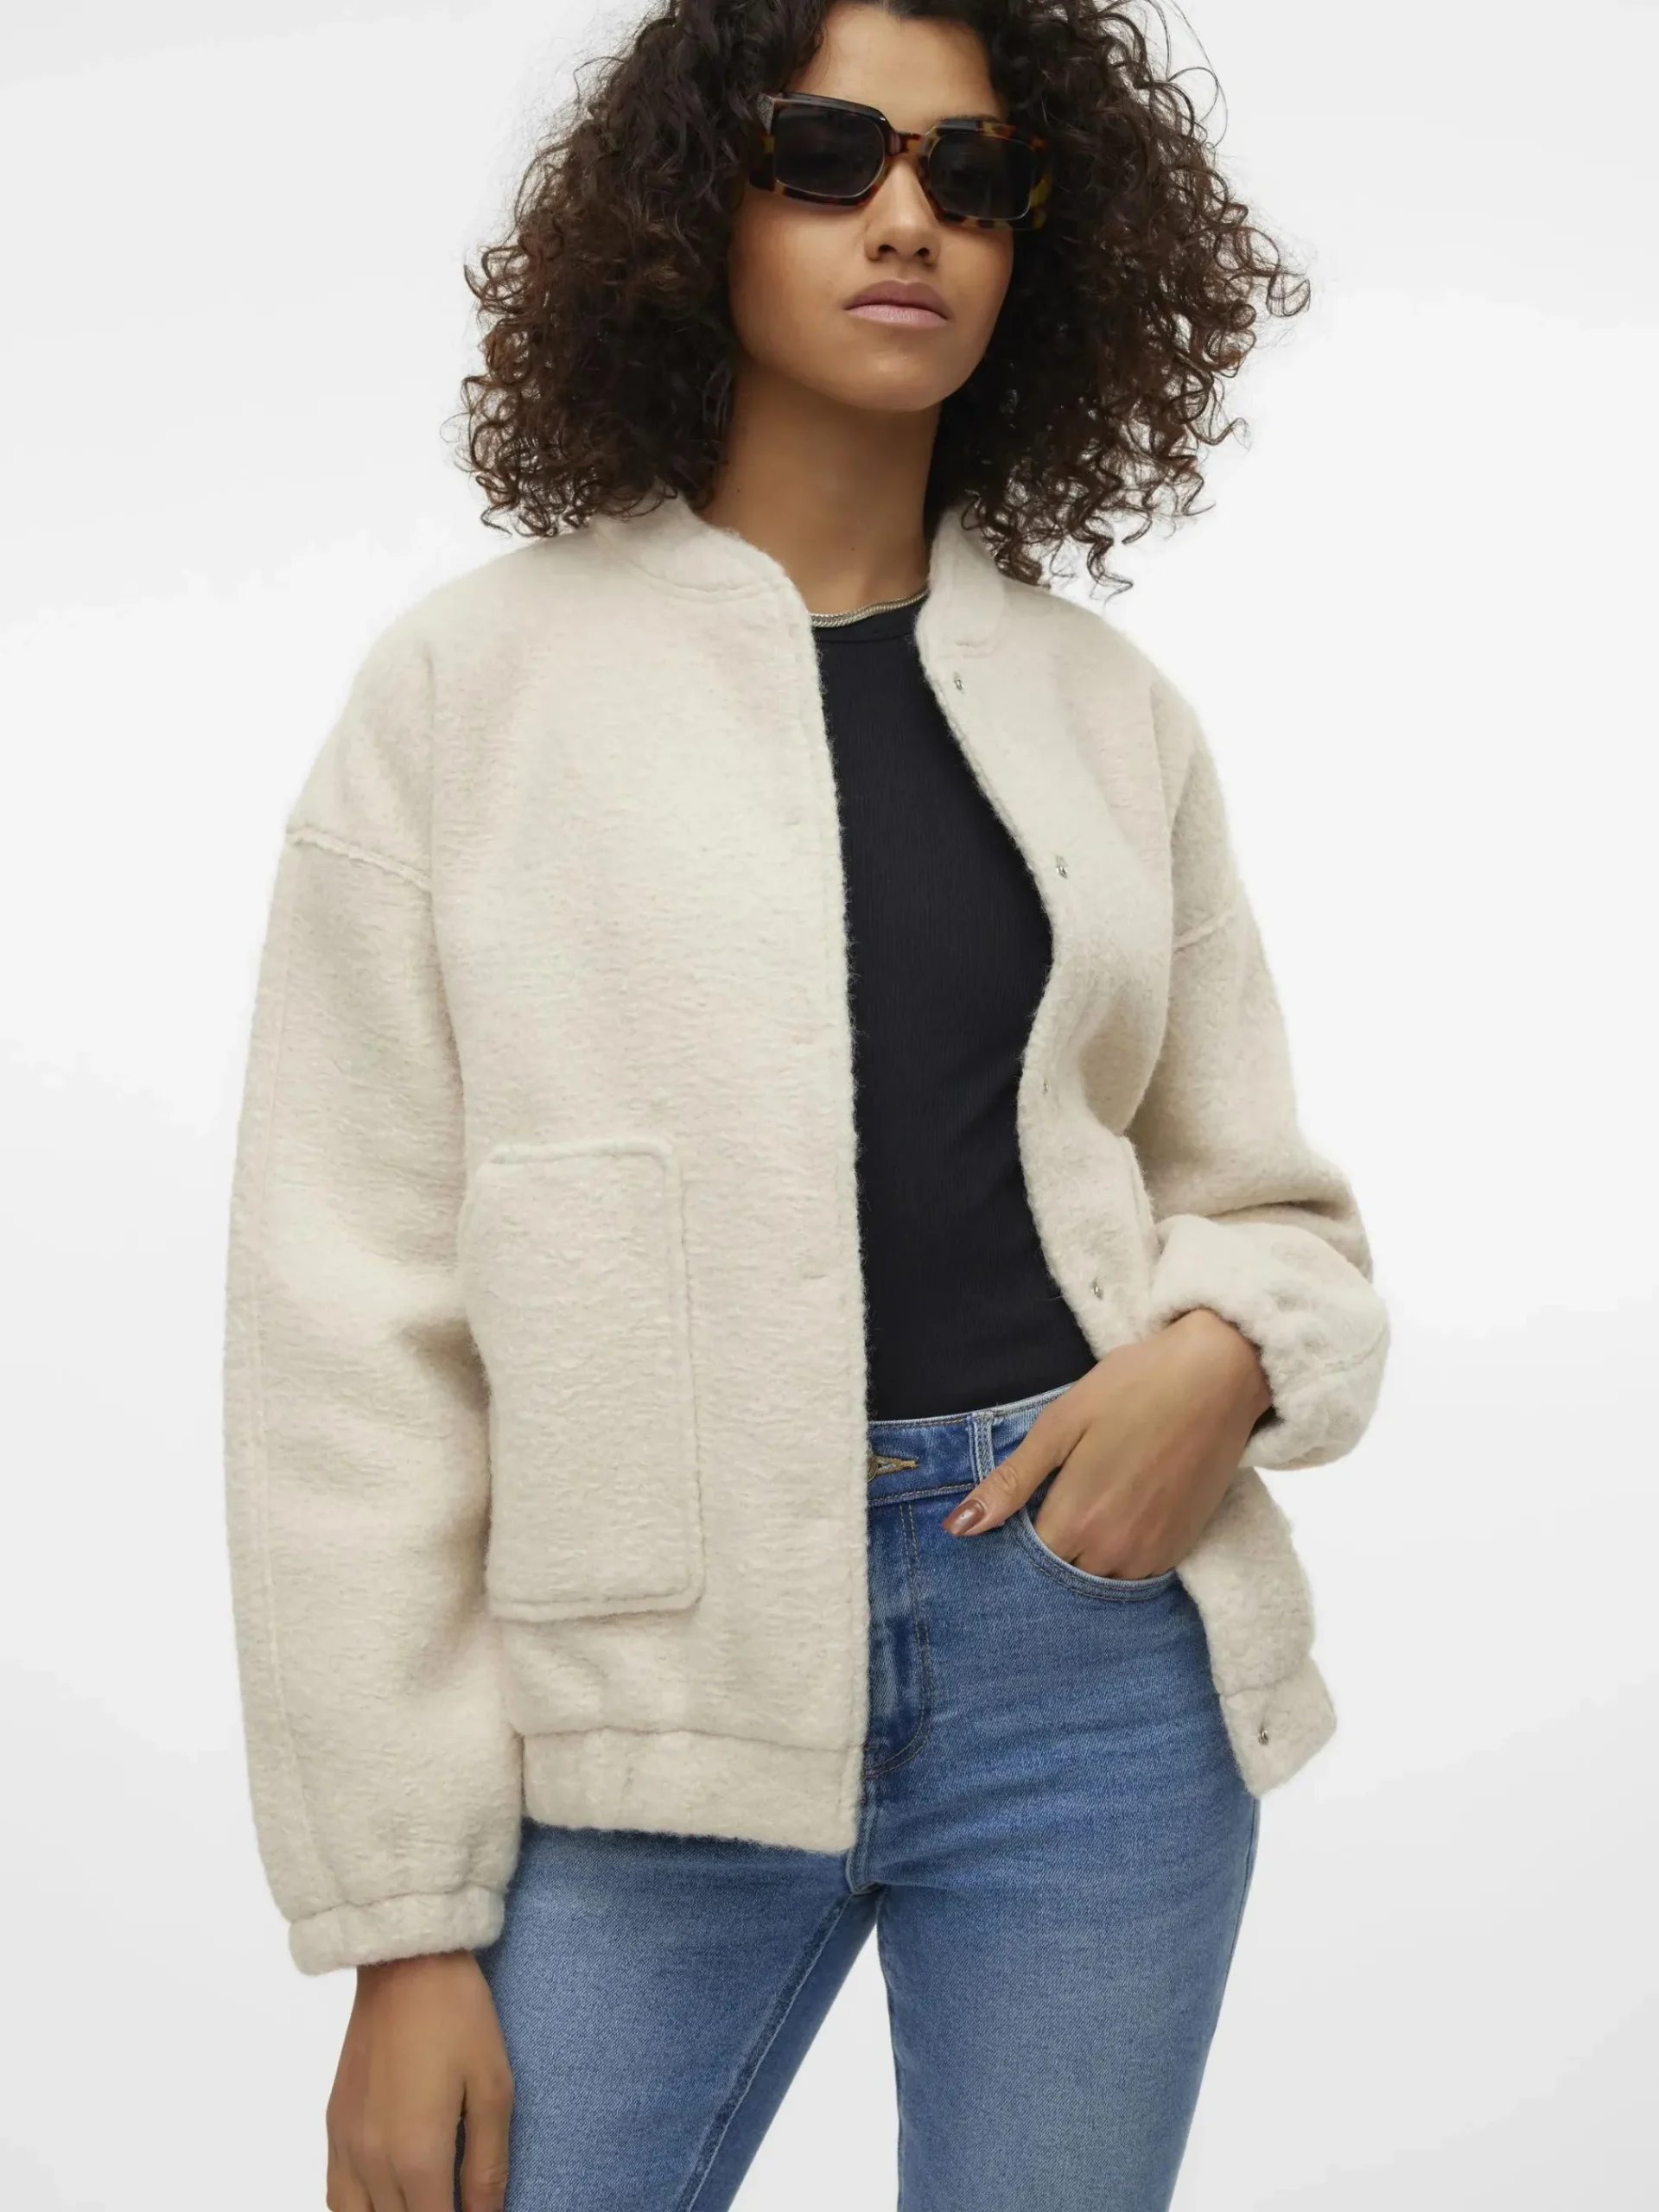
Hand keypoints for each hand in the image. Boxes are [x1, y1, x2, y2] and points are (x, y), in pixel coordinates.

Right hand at [326, 1950, 513, 2211]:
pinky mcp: (333, 2124)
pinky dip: (357, 2210)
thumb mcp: (494, 2087)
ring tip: (422, 2203)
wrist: (404, 1962)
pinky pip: (334, 2194)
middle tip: (453, 2201)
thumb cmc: (457, 2016)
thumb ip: (488, 2165)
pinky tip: (383, 2201)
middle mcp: (372, 2161)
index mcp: (417, 2156)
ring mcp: (346, 2144)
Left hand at [940, 1308, 1271, 1576]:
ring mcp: (1153, 1555)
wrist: (1219, 1376)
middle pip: (1062, 1572)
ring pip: (1099, 1576)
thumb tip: (958, 1528)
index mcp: (1076, 1520)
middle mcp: (1114, 1552)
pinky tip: (1124, 1506)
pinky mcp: (1181, 1549)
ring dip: (1087, 1552)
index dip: (1016, 1533)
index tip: (1024, 1503)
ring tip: (1095, 1496)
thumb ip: (1011, 1483)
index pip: (1026, 1559)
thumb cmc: (1133, 1388)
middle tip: (1060, 1493)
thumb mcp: (1060, 1424)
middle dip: (1051, 1544)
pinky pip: (1136, 1571)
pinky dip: (1121, 1551)